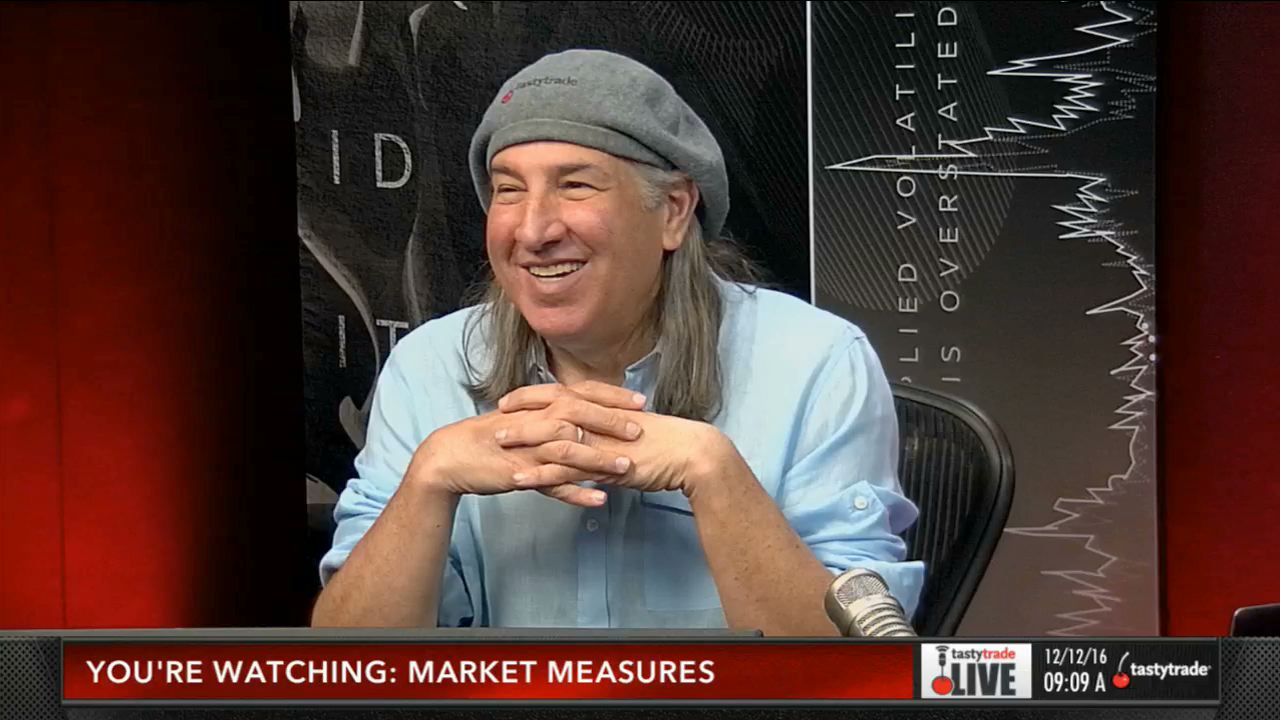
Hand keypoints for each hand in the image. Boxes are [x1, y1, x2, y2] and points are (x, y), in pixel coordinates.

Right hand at [405, 394, 640, 506]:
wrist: (450, 456)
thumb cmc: (491, 437)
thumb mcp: (525, 419)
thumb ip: (553, 415)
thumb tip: (584, 411)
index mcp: (539, 405)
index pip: (582, 393)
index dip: (612, 396)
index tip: (640, 401)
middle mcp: (535, 421)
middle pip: (578, 415)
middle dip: (611, 421)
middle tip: (640, 429)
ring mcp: (527, 448)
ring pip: (568, 450)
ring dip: (599, 459)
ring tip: (627, 467)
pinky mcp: (519, 473)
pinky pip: (551, 484)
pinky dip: (575, 493)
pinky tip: (598, 500)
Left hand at [497, 383, 733, 499]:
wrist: (694, 455)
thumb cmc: (672, 445)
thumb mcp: (637, 433)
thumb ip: (614, 433)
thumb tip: (600, 436)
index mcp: (607, 408)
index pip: (566, 394)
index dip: (538, 394)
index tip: (516, 396)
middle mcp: (600, 420)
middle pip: (552, 409)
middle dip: (522, 411)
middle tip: (497, 413)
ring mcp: (600, 442)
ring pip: (553, 437)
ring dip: (523, 440)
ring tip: (496, 443)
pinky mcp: (603, 466)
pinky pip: (565, 470)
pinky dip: (539, 474)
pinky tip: (519, 479)